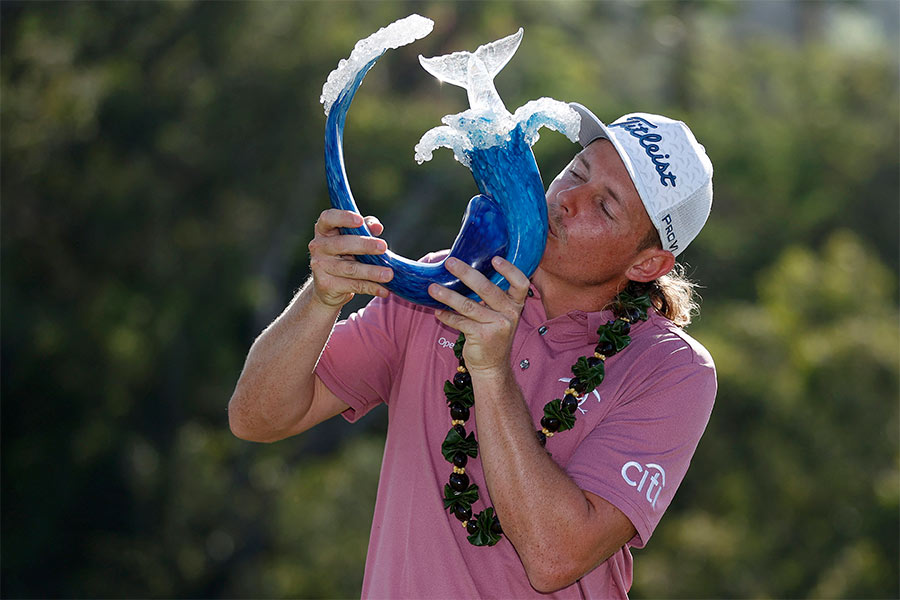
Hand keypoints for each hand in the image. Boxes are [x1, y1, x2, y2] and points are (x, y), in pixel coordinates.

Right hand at [308, 209, 393, 307]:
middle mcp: (318, 246)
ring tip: (389, 274)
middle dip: (365, 245)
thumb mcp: (354, 239)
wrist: (329, 286)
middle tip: (384, 247)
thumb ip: (365, 228)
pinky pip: (353, 285)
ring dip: (372, 271)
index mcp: (324, 230)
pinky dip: (371, 287)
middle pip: (342, 244)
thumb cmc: (345, 255)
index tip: (360, 221)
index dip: (343, 217)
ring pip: (350, 268)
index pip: (328, 218)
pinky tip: (384, 290)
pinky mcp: (326, 285)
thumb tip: (377, 227)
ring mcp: (320, 266)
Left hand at [428, 256, 529, 373]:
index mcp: (515, 304)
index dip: (509, 270)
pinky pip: (460, 322)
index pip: (520, 283)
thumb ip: (492, 297)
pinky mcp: (482, 336)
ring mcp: (497, 326)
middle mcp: (509, 314)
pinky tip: (437, 311)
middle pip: (487, 289)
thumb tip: (467, 270)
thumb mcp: (500, 314)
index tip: (494, 259)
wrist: (492, 366)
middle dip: (466, 273)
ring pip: (469, 305)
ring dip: (448, 295)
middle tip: (450, 263)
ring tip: (432, 288)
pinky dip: (447, 316)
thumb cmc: (492, 334)